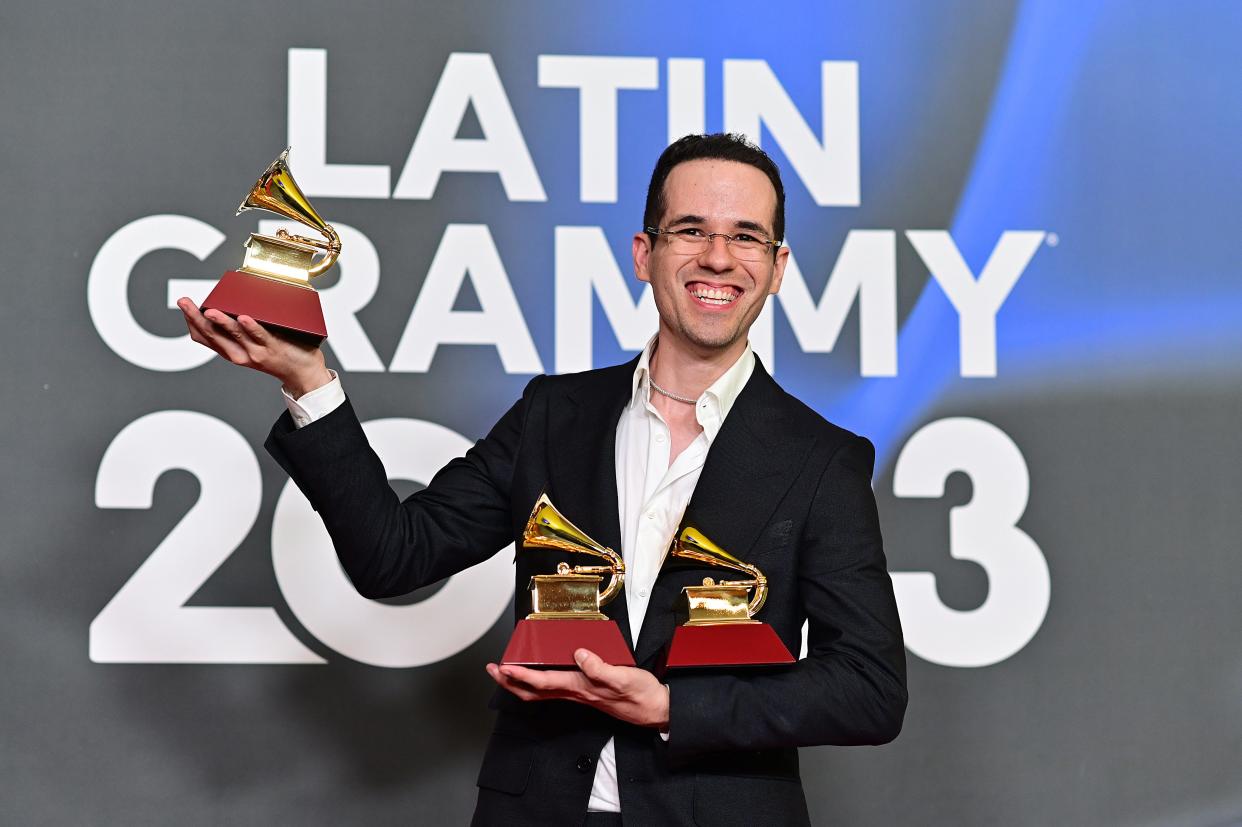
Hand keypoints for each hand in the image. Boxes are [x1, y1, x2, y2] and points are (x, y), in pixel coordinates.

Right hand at [178, 298, 331, 396]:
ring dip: (221, 321)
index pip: (204, 337)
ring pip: (234, 334)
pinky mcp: (273, 348)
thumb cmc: (280, 354)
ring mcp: (256, 352)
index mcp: (232, 351)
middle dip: (195, 318)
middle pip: (213, 335)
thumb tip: (234, 302)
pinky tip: (244, 318)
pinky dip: (251, 327)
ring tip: (209, 311)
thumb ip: (243, 326)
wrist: (303, 375)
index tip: (184, 306)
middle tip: (184, 302)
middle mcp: (240, 353)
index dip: (191, 322)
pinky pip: (261, 336)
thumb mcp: (254, 343)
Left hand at [486, 648, 669, 729]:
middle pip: (533, 692)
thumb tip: (579, 655)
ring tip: (505, 671)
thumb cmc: (641, 695)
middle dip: (509, 682)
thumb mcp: (623, 677)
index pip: (543, 682)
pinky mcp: (585, 693)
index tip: (504, 667)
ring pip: (540, 692)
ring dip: (519, 683)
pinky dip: (537, 682)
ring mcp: (579, 695)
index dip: (521, 675)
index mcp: (581, 687)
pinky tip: (536, 675)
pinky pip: (553, 689)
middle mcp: (575, 693)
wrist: (655, 710)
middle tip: (492, 670)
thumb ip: (600, 667)